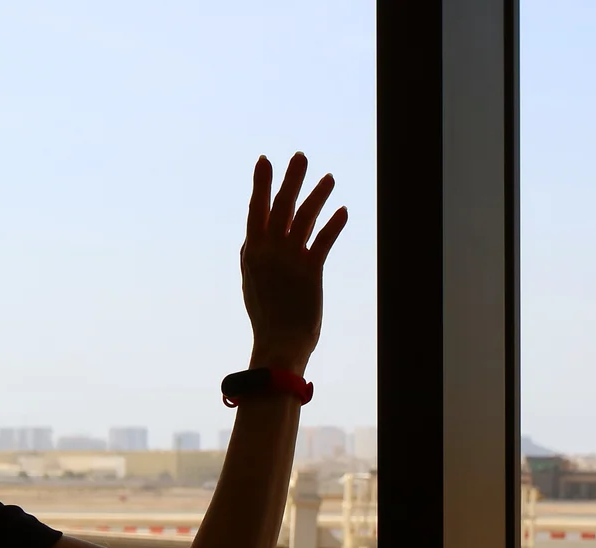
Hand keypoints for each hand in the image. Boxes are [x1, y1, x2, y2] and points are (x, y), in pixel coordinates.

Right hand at [242, 152, 346, 373]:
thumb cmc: (268, 318)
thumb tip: (252, 239)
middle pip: (281, 206)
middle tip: (301, 156)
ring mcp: (288, 260)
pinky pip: (323, 240)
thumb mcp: (252, 284)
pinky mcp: (310, 271)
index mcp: (252, 252)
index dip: (262, 185)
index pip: (257, 211)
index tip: (265, 162)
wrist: (279, 344)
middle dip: (291, 179)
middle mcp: (268, 251)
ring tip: (330, 178)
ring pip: (304, 218)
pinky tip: (343, 211)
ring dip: (318, 195)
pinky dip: (334, 224)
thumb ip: (252, 258)